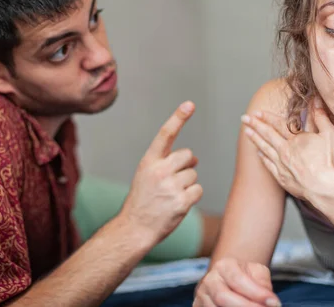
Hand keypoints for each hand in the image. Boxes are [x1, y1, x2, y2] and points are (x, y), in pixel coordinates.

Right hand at [119, 101, 202, 243]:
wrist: (134, 228)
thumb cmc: (143, 200)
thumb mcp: (146, 175)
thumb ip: (167, 162)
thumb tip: (195, 158)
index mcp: (149, 161)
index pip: (165, 134)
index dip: (178, 118)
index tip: (189, 104)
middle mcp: (159, 171)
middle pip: (188, 155)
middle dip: (186, 166)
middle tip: (172, 181)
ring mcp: (170, 186)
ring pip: (194, 174)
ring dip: (187, 184)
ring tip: (171, 196)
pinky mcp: (181, 201)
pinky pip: (198, 190)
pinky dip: (192, 196)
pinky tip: (178, 204)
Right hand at [193, 258, 280, 306]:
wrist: (228, 280)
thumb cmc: (246, 277)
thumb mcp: (257, 273)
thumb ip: (263, 284)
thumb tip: (270, 302)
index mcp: (224, 266)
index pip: (238, 280)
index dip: (256, 293)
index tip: (275, 303)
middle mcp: (209, 280)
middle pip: (223, 297)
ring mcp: (202, 296)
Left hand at [241, 97, 333, 201]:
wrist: (325, 188)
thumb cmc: (330, 162)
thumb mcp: (330, 135)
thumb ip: (321, 118)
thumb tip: (316, 101)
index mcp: (296, 139)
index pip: (278, 124)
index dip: (267, 117)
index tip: (258, 112)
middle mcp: (285, 150)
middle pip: (267, 134)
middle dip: (255, 125)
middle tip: (244, 118)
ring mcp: (282, 164)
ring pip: (265, 148)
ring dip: (255, 139)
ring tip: (246, 132)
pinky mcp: (282, 177)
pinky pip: (268, 165)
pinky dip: (262, 158)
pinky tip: (259, 153)